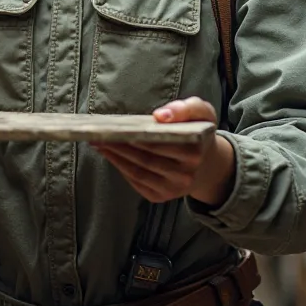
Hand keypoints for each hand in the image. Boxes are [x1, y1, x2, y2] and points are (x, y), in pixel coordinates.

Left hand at [93, 96, 235, 206]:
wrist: (207, 165)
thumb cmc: (198, 132)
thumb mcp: (203, 112)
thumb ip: (186, 108)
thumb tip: (160, 116)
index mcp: (195, 153)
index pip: (160, 145)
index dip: (136, 137)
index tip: (116, 127)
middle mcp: (185, 175)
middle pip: (145, 159)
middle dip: (119, 146)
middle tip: (98, 133)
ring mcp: (172, 189)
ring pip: (137, 172)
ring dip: (114, 158)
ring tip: (97, 142)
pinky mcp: (161, 197)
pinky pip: (136, 182)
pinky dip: (120, 168)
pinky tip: (109, 154)